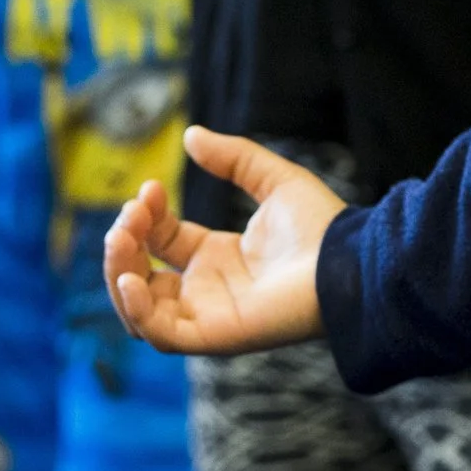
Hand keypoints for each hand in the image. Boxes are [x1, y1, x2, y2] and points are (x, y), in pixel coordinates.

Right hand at [103, 126, 347, 355]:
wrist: (350, 261)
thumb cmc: (323, 226)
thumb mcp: (273, 179)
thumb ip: (234, 157)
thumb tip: (191, 134)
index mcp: (219, 257)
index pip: (161, 240)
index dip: (146, 216)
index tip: (149, 188)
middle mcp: (208, 290)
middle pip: (141, 277)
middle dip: (124, 244)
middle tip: (130, 213)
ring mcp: (209, 315)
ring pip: (141, 310)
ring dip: (120, 274)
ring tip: (121, 237)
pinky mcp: (216, 336)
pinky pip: (162, 335)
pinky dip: (138, 311)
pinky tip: (131, 277)